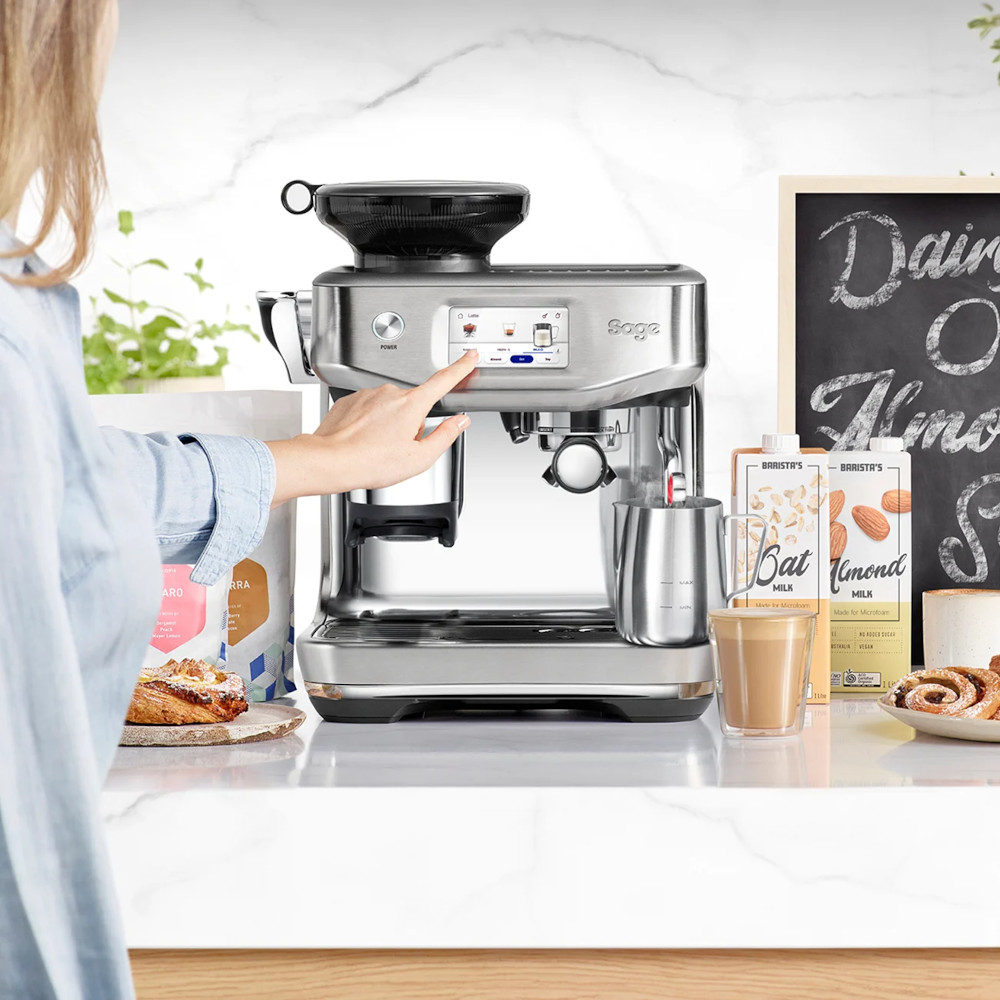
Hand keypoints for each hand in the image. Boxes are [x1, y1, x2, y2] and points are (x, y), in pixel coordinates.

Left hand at [266, 350, 477, 504]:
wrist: (330, 461)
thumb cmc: (370, 462)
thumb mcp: (420, 458)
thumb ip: (445, 436)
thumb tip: (460, 422)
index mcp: (412, 404)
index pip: (444, 381)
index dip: (461, 368)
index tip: (469, 356)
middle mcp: (390, 393)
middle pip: (414, 405)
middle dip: (412, 424)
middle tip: (398, 448)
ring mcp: (368, 394)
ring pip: (390, 408)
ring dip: (389, 425)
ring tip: (377, 447)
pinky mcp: (351, 400)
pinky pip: (369, 410)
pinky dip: (369, 424)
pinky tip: (364, 441)